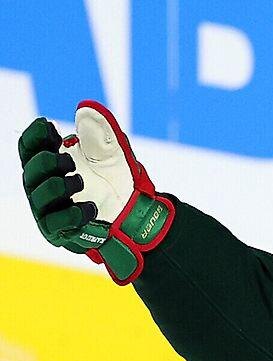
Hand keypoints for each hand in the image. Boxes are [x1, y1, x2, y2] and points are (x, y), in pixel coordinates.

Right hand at [18, 101, 173, 284]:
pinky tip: (90, 207)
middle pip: (30, 170)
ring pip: (39, 197)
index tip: (49, 127)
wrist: (135, 212)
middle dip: (46, 163)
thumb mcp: (112, 152)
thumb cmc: (115, 179)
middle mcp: (42, 185)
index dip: (34, 136)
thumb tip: (86, 109)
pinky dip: (72, 214)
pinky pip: (56, 223)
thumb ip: (100, 131)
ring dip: (59, 187)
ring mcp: (48, 209)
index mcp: (49, 163)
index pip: (28, 147)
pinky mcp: (58, 231)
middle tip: (69, 162)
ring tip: (79, 181)